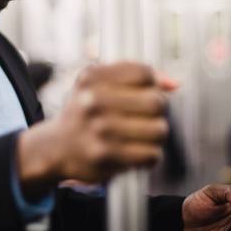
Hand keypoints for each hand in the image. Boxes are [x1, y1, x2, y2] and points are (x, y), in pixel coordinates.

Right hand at [17, 62, 176, 196]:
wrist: (54, 148)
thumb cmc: (85, 113)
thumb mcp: (99, 84)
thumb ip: (136, 77)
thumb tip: (175, 84)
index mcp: (92, 77)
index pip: (143, 73)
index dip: (152, 84)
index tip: (144, 93)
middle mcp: (92, 100)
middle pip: (156, 102)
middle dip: (158, 111)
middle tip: (146, 117)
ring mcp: (98, 129)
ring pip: (159, 130)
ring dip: (156, 135)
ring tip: (142, 136)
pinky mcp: (104, 156)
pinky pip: (151, 155)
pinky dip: (149, 155)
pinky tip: (136, 152)